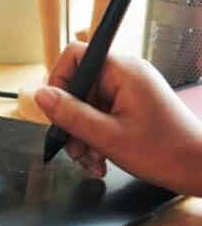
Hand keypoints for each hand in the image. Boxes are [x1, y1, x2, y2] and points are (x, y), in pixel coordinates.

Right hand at [35, 43, 201, 194]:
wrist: (201, 169)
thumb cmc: (167, 152)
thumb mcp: (108, 136)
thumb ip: (70, 114)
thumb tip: (40, 95)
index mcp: (123, 70)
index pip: (75, 56)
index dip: (59, 81)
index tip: (56, 110)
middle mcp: (126, 74)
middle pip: (78, 85)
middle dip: (71, 120)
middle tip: (76, 148)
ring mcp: (129, 89)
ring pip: (86, 104)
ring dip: (82, 133)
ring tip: (92, 160)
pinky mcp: (131, 104)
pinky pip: (99, 113)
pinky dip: (94, 135)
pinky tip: (100, 157)